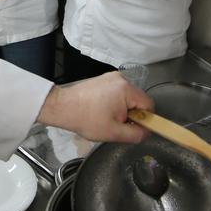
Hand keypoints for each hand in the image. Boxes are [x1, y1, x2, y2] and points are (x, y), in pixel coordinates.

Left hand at [36, 72, 152, 144]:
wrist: (62, 107)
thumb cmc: (87, 119)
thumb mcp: (114, 133)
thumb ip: (136, 134)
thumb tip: (147, 132)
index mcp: (126, 89)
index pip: (149, 105)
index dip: (144, 119)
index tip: (132, 127)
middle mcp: (121, 78)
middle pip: (138, 100)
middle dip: (131, 114)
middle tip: (116, 124)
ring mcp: (111, 77)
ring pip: (128, 97)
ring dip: (122, 108)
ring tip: (106, 117)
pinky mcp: (103, 79)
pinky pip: (117, 92)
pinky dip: (114, 102)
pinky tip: (101, 110)